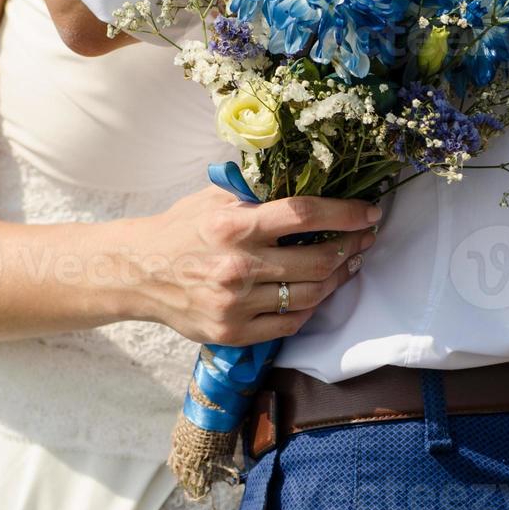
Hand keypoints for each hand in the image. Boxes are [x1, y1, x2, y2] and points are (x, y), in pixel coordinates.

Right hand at [127, 188, 379, 346]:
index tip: (369, 212)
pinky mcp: (234, 332)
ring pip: (309, 295)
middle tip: (365, 239)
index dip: (345, 214)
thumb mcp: (213, 198)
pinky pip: (290, 324)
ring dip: (338, 278)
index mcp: (233, 225)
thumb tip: (308, 177)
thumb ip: (257, 193)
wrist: (139, 273)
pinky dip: (311, 308)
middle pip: (317, 260)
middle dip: (351, 247)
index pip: (304, 215)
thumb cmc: (182, 229)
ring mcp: (235, 304)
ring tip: (348, 264)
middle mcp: (236, 266)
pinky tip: (319, 292)